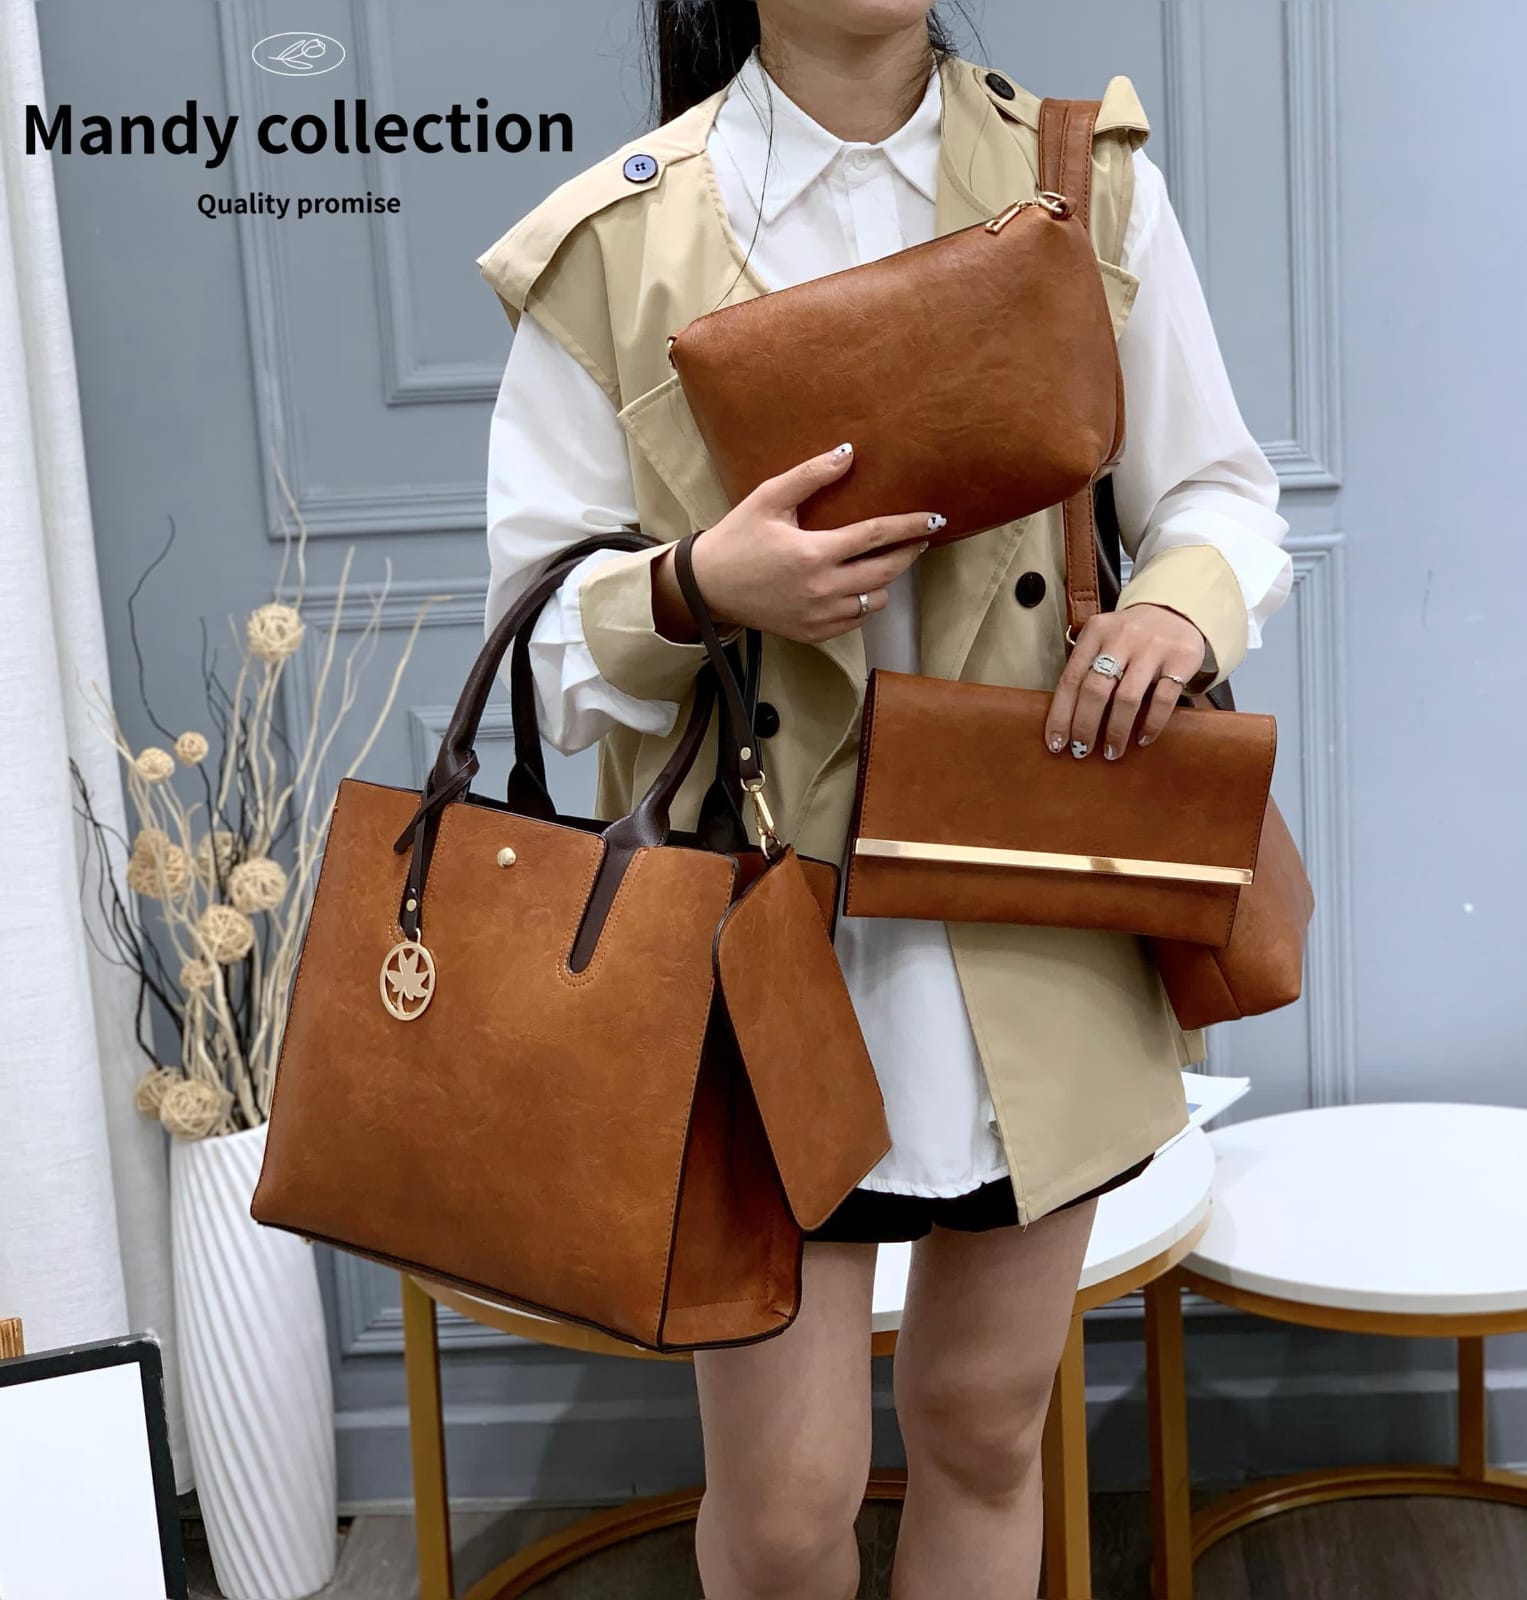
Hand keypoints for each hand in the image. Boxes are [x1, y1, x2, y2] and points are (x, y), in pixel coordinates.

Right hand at [652, 442, 943, 643]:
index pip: (876, 536)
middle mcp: (821, 589)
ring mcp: (818, 616)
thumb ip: (810, 475)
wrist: (708, 586)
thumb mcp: (768, 498)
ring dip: (884, 581)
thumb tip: (848, 452)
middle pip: (885, 571)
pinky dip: (862, 603)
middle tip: (919, 539)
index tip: (935, 519)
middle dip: (908, 553)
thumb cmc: (737, 537)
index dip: (910, 526)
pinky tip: (855, 586)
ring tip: (881, 562)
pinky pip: (854, 620)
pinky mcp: (812, 634)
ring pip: (874, 600)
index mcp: (813, 553)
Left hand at [1044, 604, 1206, 760]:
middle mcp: (1121, 637)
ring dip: (1115, 731)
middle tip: (1080, 751)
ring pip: (1126, 698)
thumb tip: (1065, 720)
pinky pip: (1162, 699)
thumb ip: (1086, 668)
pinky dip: (1151, 724)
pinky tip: (1143, 739)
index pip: (1070, 679)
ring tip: (1111, 752)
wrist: (1176, 610)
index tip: (1055, 743)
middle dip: (1084, 726)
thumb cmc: (1130, 637)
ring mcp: (1152, 647)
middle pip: (1094, 690)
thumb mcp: (1103, 640)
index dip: (1060, 715)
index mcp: (1095, 633)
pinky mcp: (1181, 659)